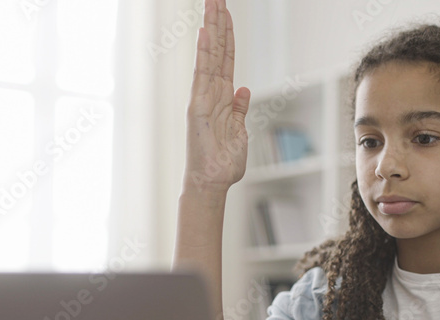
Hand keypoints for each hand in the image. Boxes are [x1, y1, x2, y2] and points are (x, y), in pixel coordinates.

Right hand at [184, 0, 250, 192]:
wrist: (212, 182)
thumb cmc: (223, 162)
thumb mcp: (239, 131)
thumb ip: (239, 110)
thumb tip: (243, 90)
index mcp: (223, 97)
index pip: (225, 59)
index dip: (227, 35)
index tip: (226, 12)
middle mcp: (210, 92)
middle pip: (216, 50)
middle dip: (218, 22)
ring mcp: (202, 96)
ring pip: (209, 55)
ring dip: (211, 28)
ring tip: (212, 3)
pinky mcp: (197, 105)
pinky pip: (202, 73)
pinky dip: (203, 52)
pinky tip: (204, 31)